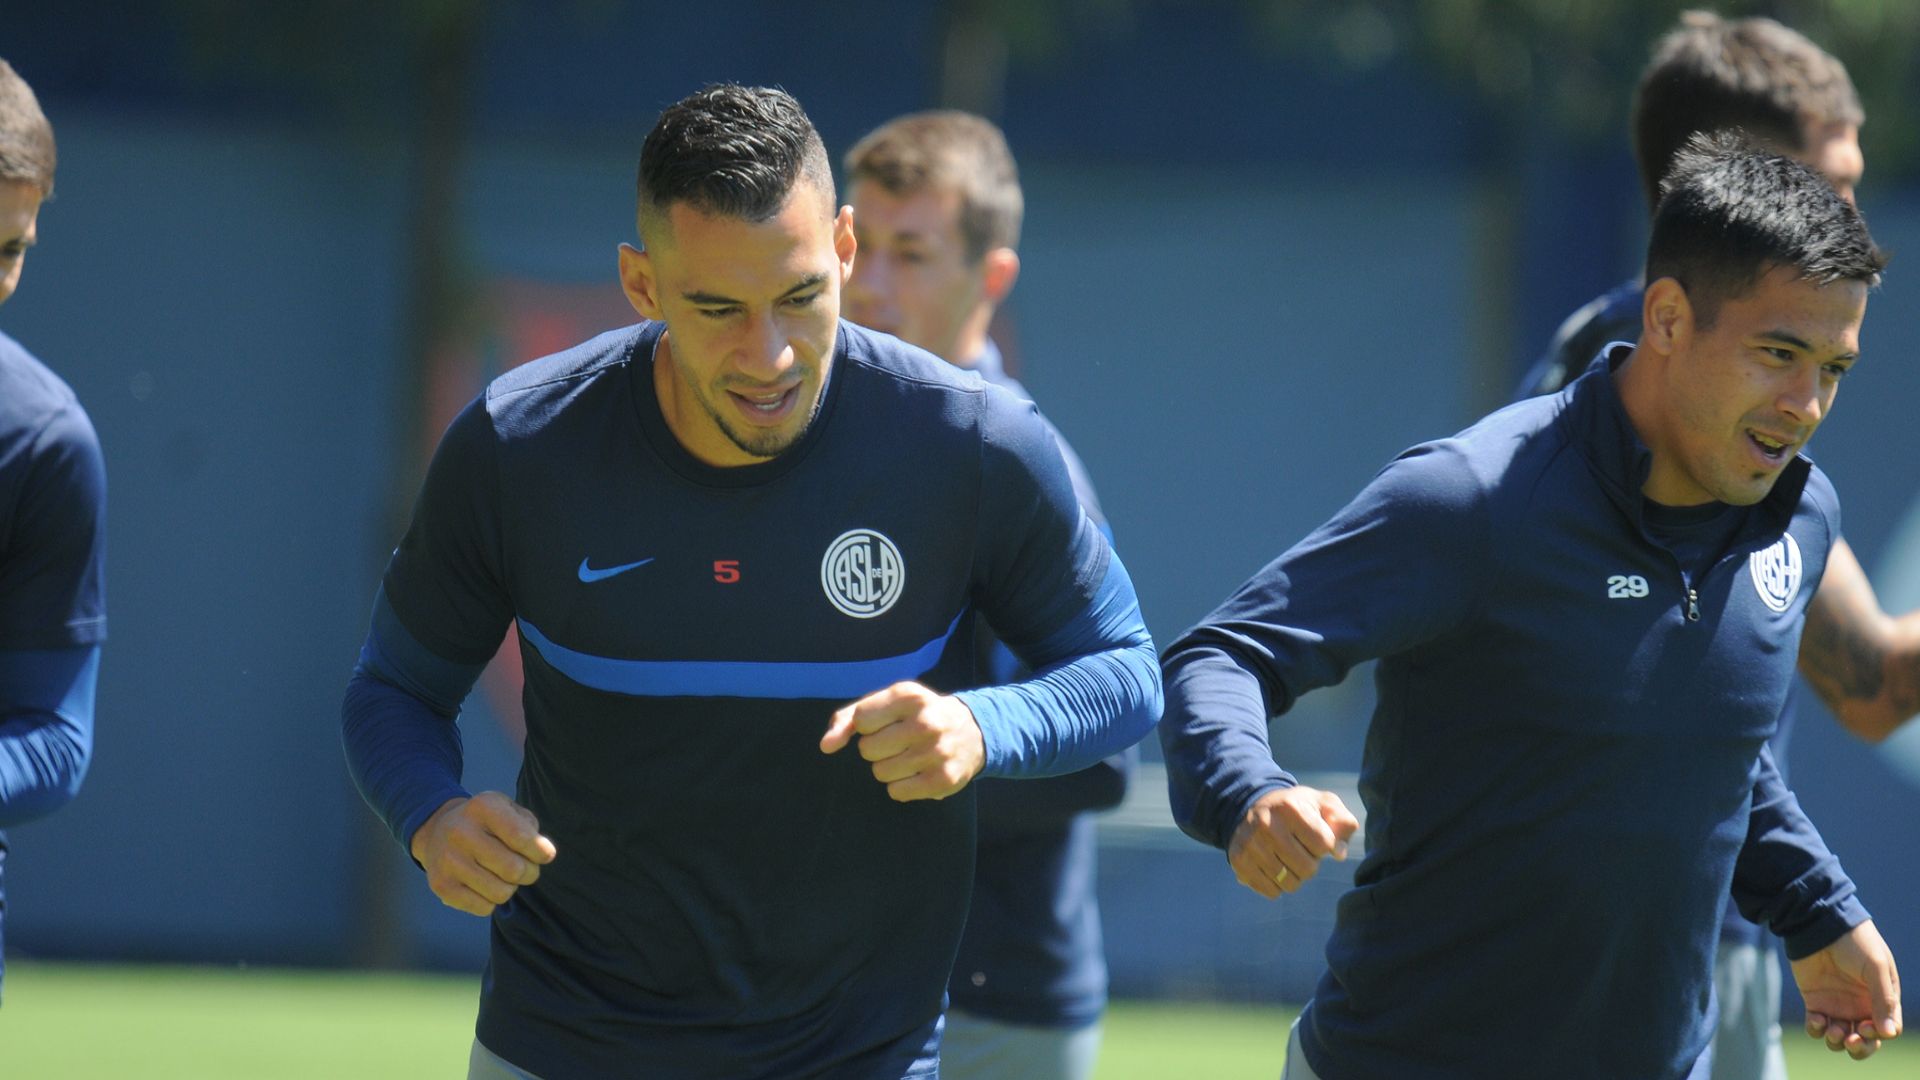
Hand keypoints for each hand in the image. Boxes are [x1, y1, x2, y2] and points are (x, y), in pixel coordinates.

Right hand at [409, 792, 557, 916]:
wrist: (438, 830)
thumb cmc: (486, 823)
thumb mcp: (508, 810)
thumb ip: (530, 828)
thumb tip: (544, 854)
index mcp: (482, 807)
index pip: (521, 837)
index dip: (540, 851)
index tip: (546, 854)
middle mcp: (461, 832)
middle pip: (514, 870)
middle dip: (529, 873)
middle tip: (525, 868)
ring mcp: (448, 861)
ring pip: (501, 893)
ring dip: (510, 888)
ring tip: (503, 875)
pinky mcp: (441, 886)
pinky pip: (484, 908)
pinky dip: (491, 901)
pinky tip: (484, 885)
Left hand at [820, 681, 984, 801]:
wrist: (974, 731)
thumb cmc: (919, 715)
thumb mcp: (888, 704)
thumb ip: (849, 718)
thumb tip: (826, 746)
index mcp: (909, 695)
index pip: (861, 720)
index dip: (868, 726)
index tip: (887, 723)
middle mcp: (926, 722)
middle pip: (868, 749)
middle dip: (877, 748)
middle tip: (900, 742)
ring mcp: (936, 752)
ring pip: (880, 773)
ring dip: (889, 768)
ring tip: (910, 756)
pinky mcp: (943, 779)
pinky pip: (896, 792)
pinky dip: (901, 786)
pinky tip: (918, 773)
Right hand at [1227, 786, 1358, 898]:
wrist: (1252, 806)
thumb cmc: (1297, 808)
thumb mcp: (1323, 804)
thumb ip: (1342, 822)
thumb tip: (1339, 853)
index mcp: (1290, 807)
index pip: (1324, 844)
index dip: (1325, 844)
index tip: (1315, 835)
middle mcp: (1266, 824)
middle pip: (1307, 868)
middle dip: (1311, 863)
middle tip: (1300, 849)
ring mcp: (1249, 844)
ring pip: (1289, 883)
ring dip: (1295, 876)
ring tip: (1287, 859)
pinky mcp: (1238, 862)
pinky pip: (1271, 891)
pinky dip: (1277, 885)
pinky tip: (1273, 867)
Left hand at [1792, 919, 1901, 1059]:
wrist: (1819, 924)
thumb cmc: (1854, 943)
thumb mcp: (1876, 968)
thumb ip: (1883, 999)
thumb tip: (1888, 1033)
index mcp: (1882, 998)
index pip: (1887, 1028)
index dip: (1879, 1035)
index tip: (1866, 1026)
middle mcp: (1861, 1005)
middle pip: (1865, 1040)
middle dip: (1860, 1048)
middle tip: (1852, 1041)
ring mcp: (1837, 1005)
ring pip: (1840, 1038)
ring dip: (1837, 1042)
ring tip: (1833, 1031)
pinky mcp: (1815, 1001)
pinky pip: (1816, 1026)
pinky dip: (1817, 1030)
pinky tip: (1817, 1019)